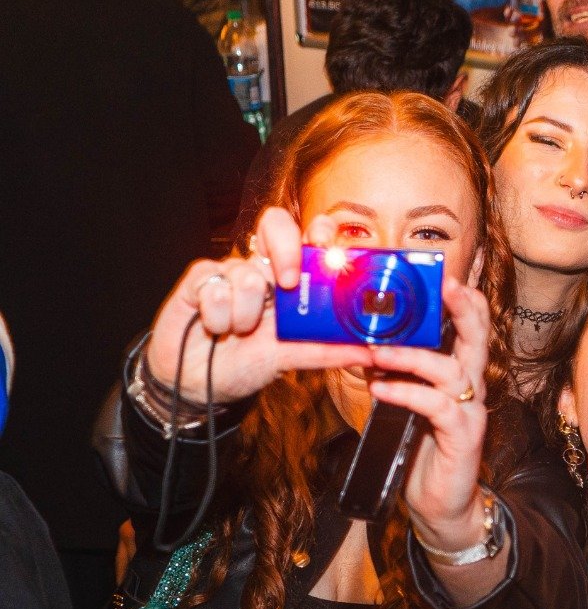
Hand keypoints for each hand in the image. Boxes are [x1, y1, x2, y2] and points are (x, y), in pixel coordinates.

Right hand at [144, 208, 374, 404]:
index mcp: (290, 281)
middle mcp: (262, 269)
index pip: (308, 237)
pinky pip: (213, 285)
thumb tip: (369, 352)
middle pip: (275, 224)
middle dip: (286, 247)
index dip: (319, 230)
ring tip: (240, 333)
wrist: (198, 384)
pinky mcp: (199, 279)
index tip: (326, 246)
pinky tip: (215, 328)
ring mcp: (230, 271)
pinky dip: (217, 315)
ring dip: (246, 314)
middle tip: (288, 282)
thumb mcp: (290, 358)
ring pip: (246, 272)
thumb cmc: (245, 364)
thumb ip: (327, 350)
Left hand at [366, 278, 491, 545]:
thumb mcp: (407, 408)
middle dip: (463, 307)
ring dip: (412, 356)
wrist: (440, 508)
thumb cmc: (422, 454)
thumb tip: (365, 349)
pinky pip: (437, 407)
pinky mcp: (462, 438)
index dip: (463, 300)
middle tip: (444, 283)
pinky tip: (382, 390)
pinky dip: (408, 394)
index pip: (471, 330)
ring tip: (375, 351)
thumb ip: (396, 377)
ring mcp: (470, 413)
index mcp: (461, 377)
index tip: (444, 274)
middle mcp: (472, 389)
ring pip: (451, 371)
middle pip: (478, 339)